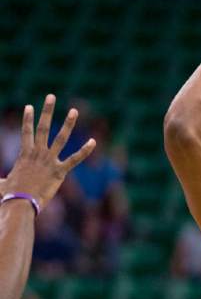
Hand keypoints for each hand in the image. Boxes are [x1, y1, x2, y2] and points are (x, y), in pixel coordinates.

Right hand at [1, 94, 95, 210]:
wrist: (21, 202)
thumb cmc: (9, 195)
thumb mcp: (1, 184)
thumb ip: (0, 181)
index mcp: (25, 155)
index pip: (26, 132)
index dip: (28, 118)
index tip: (29, 106)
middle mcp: (38, 153)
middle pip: (43, 127)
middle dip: (47, 111)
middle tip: (51, 96)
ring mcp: (49, 161)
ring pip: (61, 138)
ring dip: (68, 123)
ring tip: (74, 111)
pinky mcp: (60, 171)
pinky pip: (74, 159)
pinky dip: (85, 151)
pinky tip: (93, 142)